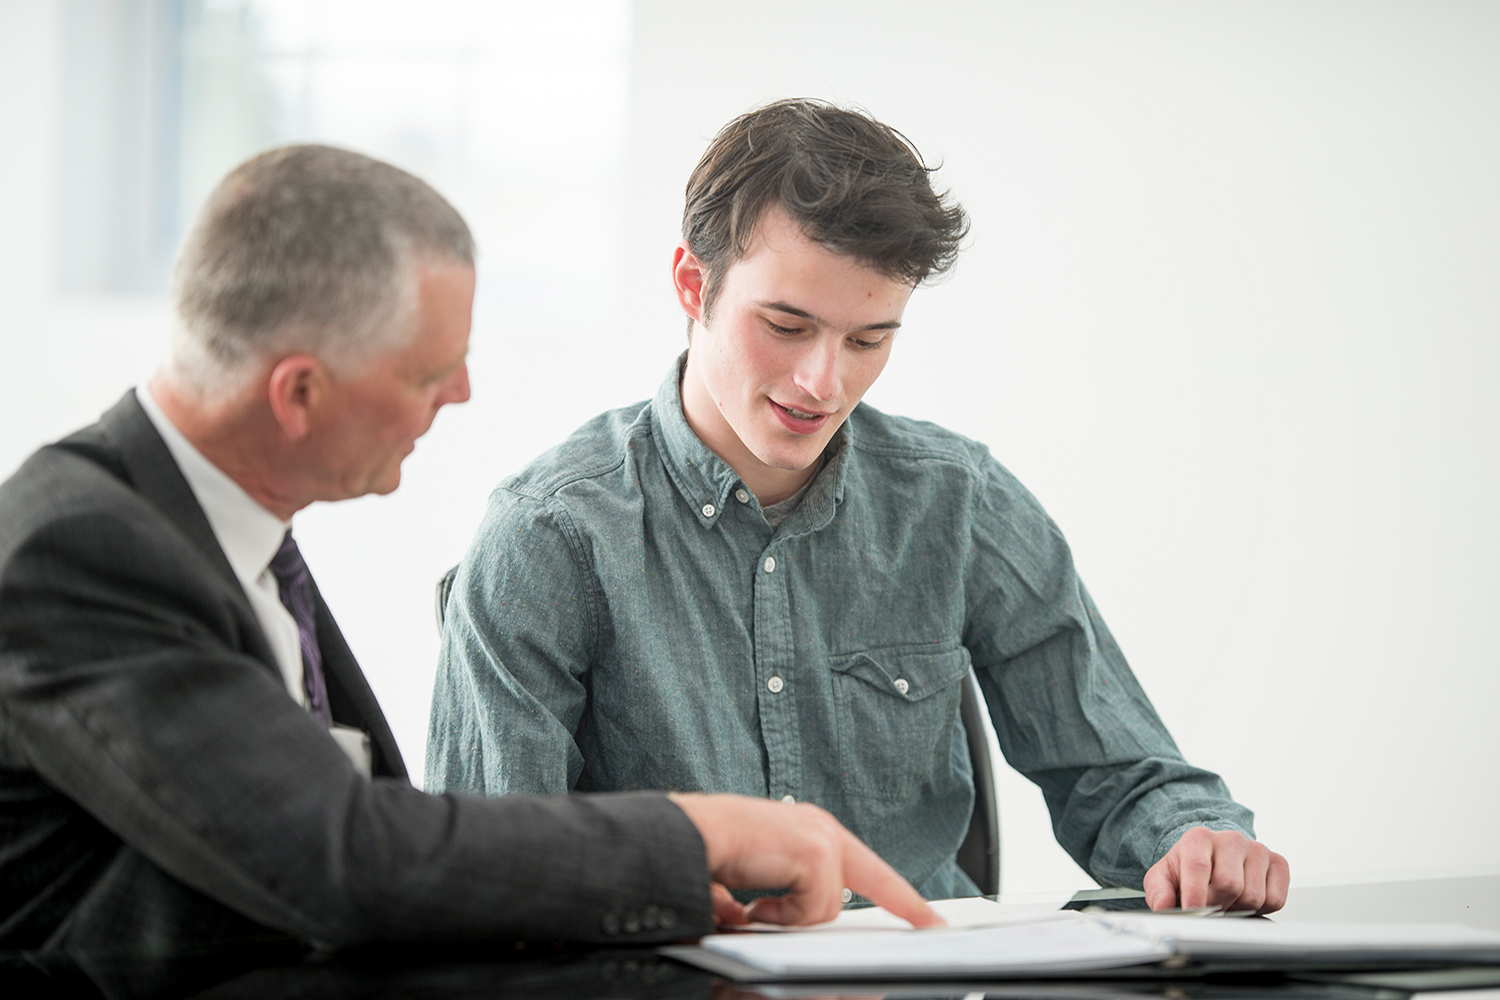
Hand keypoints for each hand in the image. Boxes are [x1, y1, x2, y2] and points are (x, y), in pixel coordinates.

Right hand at [669, 793, 943, 928]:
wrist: (685, 836)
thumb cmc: (706, 851)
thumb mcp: (749, 877)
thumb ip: (771, 900)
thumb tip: (755, 924)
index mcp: (809, 830)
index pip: (869, 866)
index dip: (902, 895)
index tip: (932, 919)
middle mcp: (820, 827)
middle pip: (874, 880)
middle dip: (895, 905)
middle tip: (924, 926)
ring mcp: (821, 838)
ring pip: (829, 907)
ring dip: (790, 917)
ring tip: (758, 907)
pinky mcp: (816, 854)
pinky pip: (813, 909)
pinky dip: (781, 916)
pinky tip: (755, 904)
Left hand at [1143, 827, 1288, 912]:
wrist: (1214, 856)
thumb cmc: (1188, 868)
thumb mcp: (1164, 877)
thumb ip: (1158, 892)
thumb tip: (1163, 906)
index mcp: (1198, 838)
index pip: (1198, 866)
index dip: (1195, 894)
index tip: (1192, 912)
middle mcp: (1230, 839)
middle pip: (1230, 886)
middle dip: (1218, 904)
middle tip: (1210, 903)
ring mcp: (1257, 849)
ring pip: (1253, 896)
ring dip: (1238, 907)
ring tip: (1226, 899)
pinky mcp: (1278, 862)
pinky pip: (1275, 900)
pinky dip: (1261, 908)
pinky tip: (1245, 897)